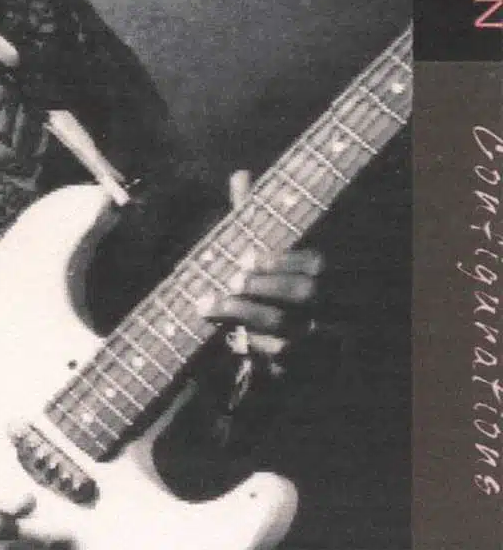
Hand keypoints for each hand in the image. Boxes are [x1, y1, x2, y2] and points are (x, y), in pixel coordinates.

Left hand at [204, 170, 324, 364]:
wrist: (280, 359)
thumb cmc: (267, 293)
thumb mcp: (262, 255)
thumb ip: (255, 217)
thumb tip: (241, 174)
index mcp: (335, 278)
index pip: (318, 264)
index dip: (279, 260)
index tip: (243, 259)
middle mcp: (342, 310)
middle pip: (307, 294)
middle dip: (260, 284)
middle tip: (227, 280)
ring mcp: (331, 345)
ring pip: (290, 328)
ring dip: (244, 314)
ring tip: (208, 305)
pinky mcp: (314, 375)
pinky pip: (283, 360)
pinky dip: (252, 345)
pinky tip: (232, 338)